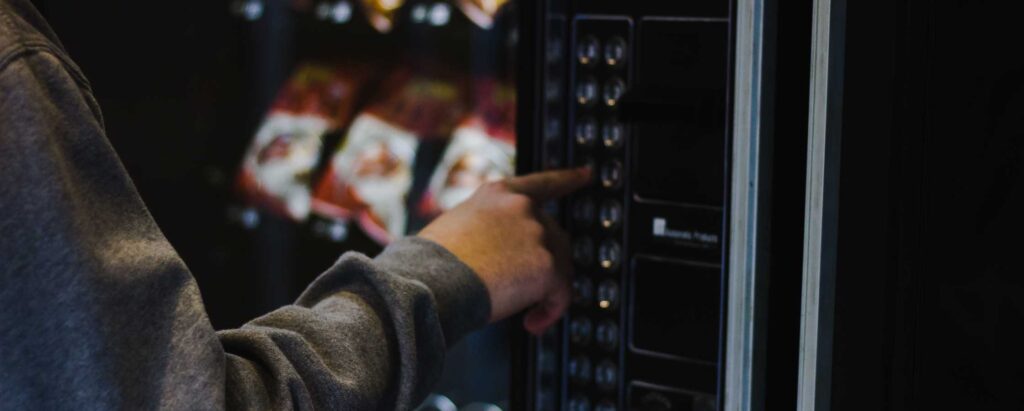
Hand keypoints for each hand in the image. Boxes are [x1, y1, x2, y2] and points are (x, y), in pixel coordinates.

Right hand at [418, 167, 590, 334]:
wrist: (429, 283)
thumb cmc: (429, 265)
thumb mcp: (455, 228)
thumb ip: (486, 230)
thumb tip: (500, 258)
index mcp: (498, 194)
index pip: (541, 183)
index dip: (567, 179)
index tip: (586, 174)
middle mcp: (522, 207)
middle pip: (554, 236)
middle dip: (544, 266)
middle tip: (524, 293)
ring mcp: (537, 234)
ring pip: (559, 267)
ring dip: (544, 293)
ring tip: (524, 316)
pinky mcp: (547, 265)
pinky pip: (560, 294)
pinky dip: (550, 312)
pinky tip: (531, 324)